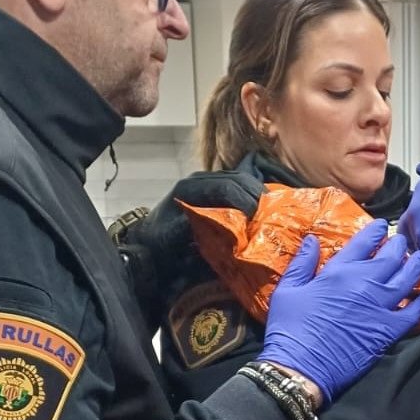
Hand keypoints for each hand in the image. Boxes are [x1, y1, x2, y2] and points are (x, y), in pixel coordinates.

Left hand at [115, 171, 263, 320]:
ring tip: (270, 212)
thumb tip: (222, 224)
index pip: (226, 187)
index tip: (257, 220)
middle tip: (271, 215)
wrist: (148, 240)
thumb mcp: (172, 236)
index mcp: (190, 187)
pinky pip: (238, 186)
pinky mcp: (214, 190)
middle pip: (238, 178)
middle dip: (256, 196)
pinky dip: (252, 195)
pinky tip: (262, 209)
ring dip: (257, 194)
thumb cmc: (160, 241)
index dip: (245, 201)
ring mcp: (208, 182)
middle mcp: (200, 179)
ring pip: (241, 179)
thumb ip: (195, 226)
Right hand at [258, 219, 419, 402]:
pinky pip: (414, 313)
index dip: (376, 231)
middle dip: (400, 246)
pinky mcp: (388, 330)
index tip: (382, 226)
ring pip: (407, 279)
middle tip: (403, 243)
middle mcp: (363, 283)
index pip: (363, 243)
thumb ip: (302, 262)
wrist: (300, 367)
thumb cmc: (289, 328)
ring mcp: (379, 307)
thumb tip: (312, 239)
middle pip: (391, 257)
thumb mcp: (287, 289)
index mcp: (338, 271)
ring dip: (417, 266)